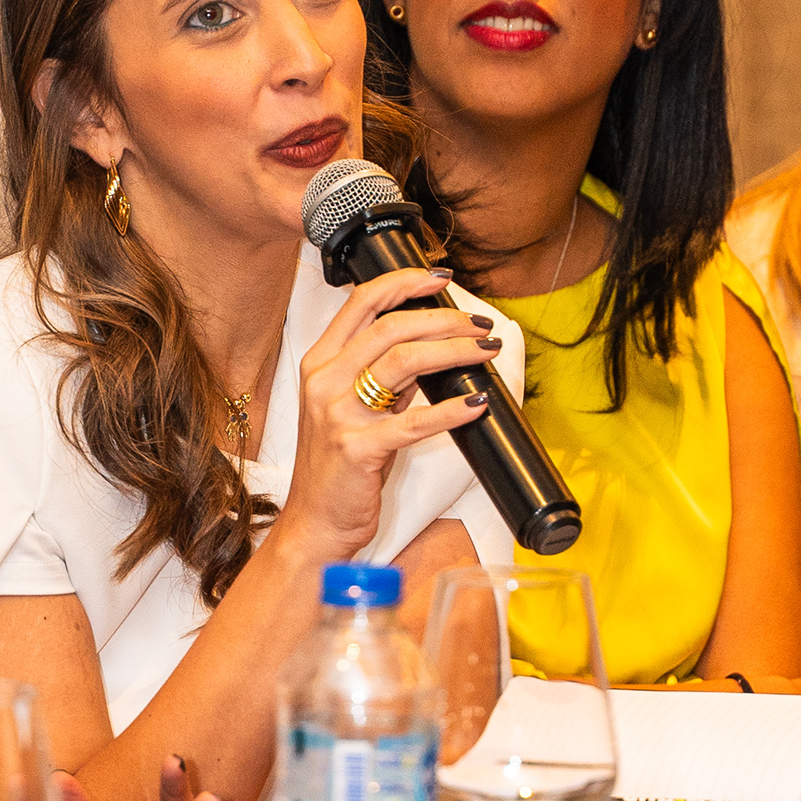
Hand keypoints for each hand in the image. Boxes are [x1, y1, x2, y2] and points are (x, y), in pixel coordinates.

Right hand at [276, 267, 501, 565]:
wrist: (314, 522)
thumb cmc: (338, 467)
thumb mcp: (353, 409)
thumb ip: (383, 377)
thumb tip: (430, 348)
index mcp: (320, 362)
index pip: (363, 301)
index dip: (405, 282)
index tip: (442, 279)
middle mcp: (325, 380)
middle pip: (392, 326)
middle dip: (445, 319)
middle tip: (480, 325)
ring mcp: (338, 413)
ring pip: (405, 361)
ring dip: (455, 351)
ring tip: (485, 350)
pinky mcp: (359, 448)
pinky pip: (415, 421)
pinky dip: (453, 410)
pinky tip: (477, 404)